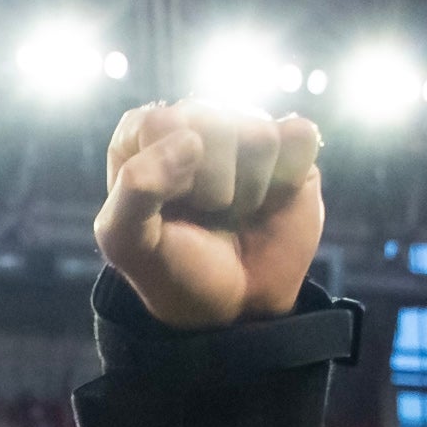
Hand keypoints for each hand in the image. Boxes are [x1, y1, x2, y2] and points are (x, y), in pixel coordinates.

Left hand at [93, 100, 327, 330]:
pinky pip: (299, 136)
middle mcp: (197, 120)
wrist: (232, 307)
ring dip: (250, 191)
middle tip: (208, 215)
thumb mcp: (127, 243)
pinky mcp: (290, 145)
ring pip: (260, 136)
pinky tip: (269, 201)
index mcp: (146, 134)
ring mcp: (246, 128)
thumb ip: (134, 189)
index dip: (172, 175)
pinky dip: (287, 180)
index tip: (171, 208)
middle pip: (215, 125)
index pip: (161, 124)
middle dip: (213, 187)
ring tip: (235, 211)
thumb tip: (190, 141)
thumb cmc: (173, 270)